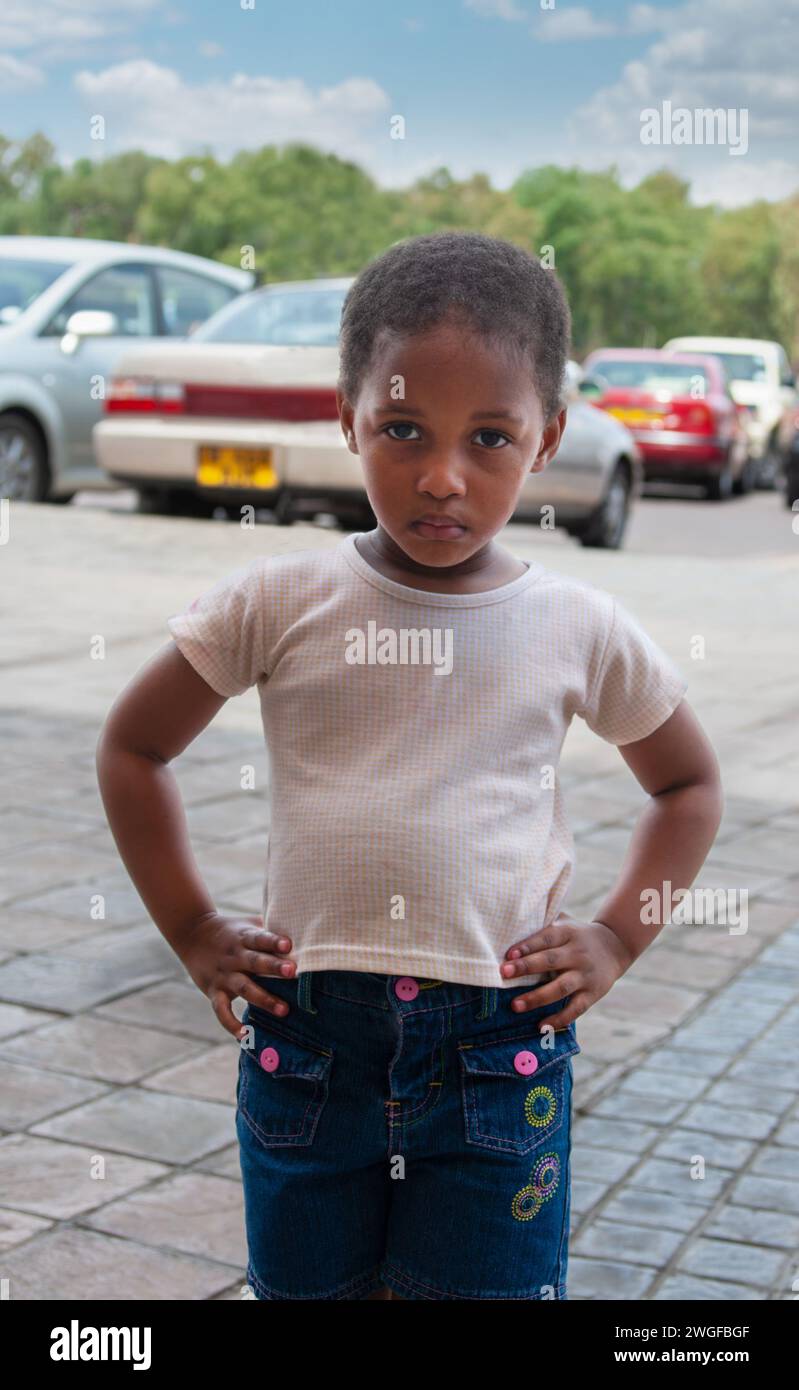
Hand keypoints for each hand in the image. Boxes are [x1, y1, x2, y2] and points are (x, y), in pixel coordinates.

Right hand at [177, 912, 296, 1039]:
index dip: (274, 941)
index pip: (260, 938)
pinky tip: (244, 1035)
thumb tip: (302, 928)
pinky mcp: (214, 991)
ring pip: (244, 987)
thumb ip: (270, 929)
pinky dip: (230, 1024)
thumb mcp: (248, 924)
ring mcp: (223, 975)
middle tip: (294, 973)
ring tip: (284, 1010)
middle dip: (274, 967)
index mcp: (244, 938)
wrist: (192, 934)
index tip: (289, 944)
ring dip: (264, 999)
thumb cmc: (231, 931)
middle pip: (255, 962)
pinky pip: (221, 1010)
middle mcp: (234, 956)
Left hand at [499, 911, 632, 1029]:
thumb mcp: (565, 923)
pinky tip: (540, 1026)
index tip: (508, 954)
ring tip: (515, 1005)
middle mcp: (577, 954)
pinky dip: (559, 1019)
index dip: (528, 945)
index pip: (546, 938)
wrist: (615, 946)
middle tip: (504, 974)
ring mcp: (585, 975)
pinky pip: (575, 1009)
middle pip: (551, 961)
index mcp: (568, 934)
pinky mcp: (592, 994)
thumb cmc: (577, 935)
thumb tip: (509, 926)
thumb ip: (543, 924)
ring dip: (537, 997)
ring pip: (561, 988)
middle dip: (526, 967)